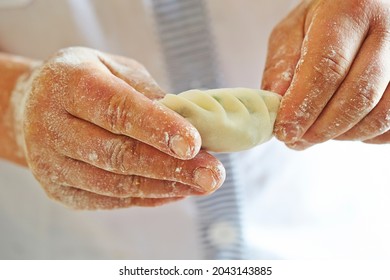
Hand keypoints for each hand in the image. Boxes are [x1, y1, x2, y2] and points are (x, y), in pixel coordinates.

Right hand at [14, 47, 224, 208]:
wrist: (35, 106)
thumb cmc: (86, 82)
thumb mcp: (114, 69)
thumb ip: (147, 94)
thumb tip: (190, 123)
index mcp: (69, 83)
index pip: (117, 110)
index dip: (158, 128)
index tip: (195, 144)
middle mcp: (51, 125)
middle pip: (118, 154)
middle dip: (172, 167)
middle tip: (213, 175)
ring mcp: (51, 163)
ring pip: (116, 184)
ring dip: (165, 186)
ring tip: (203, 185)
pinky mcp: (59, 190)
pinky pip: (110, 200)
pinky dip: (148, 197)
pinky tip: (178, 191)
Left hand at [262, 0, 389, 148]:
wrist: (363, 6)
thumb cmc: (325, 17)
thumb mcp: (293, 30)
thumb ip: (282, 65)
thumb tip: (278, 107)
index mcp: (352, 9)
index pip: (328, 67)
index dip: (304, 106)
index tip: (285, 130)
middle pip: (358, 95)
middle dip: (321, 128)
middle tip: (296, 139)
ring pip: (382, 113)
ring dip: (343, 134)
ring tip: (317, 132)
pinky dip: (367, 134)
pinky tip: (345, 127)